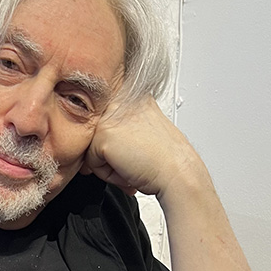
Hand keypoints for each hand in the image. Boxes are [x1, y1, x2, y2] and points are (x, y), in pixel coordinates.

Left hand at [80, 96, 206, 201]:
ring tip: (133, 167)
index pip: (106, 124)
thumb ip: (121, 129)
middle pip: (97, 135)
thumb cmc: (166, 159)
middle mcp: (122, 100)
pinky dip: (107, 174)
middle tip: (134, 164)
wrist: (178, 172)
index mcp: (133, 96)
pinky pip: (91, 162)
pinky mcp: (104, 134)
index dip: (117, 146)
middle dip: (112, 157)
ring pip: (93, 149)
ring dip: (110, 166)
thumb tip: (99, 141)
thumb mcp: (143, 132)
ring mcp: (111, 115)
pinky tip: (128, 170)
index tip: (132, 154)